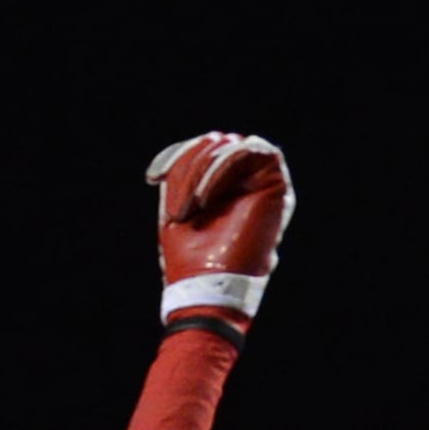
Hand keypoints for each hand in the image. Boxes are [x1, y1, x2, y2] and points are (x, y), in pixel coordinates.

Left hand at [146, 131, 294, 322]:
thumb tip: (185, 151)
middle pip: (218, 143)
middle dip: (189, 163)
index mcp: (224, 186)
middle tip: (176, 200)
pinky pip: (250, 150)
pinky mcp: (275, 183)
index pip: (205, 150)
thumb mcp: (178, 206)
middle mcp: (246, 181)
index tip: (153, 176)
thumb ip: (184, 176)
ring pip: (232, 144)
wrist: (209, 287)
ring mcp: (261, 181)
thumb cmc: (191, 258)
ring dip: (203, 168)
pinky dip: (221, 167)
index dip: (179, 155)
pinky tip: (205, 197)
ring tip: (189, 204)